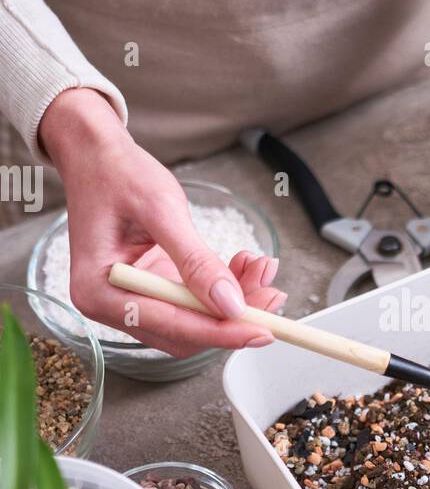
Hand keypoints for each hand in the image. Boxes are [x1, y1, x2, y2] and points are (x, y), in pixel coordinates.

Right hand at [39, 89, 285, 355]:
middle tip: (273, 293)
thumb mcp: (162, 210)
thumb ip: (195, 260)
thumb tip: (230, 304)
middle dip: (233, 317)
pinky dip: (222, 288)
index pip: (170, 326)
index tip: (262, 330)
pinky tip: (244, 266)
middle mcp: (110, 304)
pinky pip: (192, 302)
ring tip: (262, 269)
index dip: (221, 331)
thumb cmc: (117, 173)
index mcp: (98, 291)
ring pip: (194, 321)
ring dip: (234, 302)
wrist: (97, 155)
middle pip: (185, 333)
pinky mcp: (149, 288)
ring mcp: (130, 299)